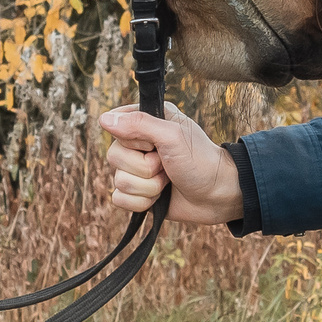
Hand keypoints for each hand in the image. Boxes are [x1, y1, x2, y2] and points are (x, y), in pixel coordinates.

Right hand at [98, 102, 243, 223]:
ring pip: (117, 181)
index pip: (114, 123)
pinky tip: (159, 198)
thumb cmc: (201, 161)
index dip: (132, 138)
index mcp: (147, 121)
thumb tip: (103, 119)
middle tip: (167, 165)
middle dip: (144, 168)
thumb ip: (139, 124)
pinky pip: (119, 199)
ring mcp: (137, 170)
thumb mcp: (172, 136)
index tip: (153, 142)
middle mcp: (138, 144)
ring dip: (148, 187)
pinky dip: (141, 202)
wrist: (218, 195)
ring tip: (168, 181)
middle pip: (113, 156)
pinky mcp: (138, 193)